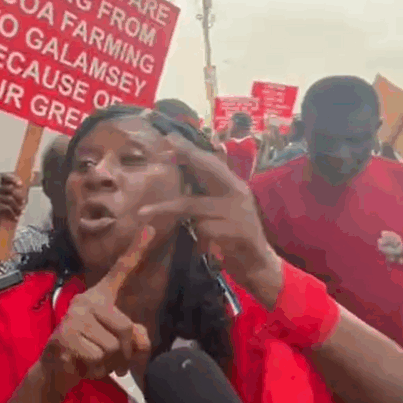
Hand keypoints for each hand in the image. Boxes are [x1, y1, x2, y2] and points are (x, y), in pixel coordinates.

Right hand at [0, 174, 25, 226]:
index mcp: (1, 185)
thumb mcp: (16, 199)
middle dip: (19, 195)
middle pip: (10, 188)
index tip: (21, 184)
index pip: (4, 176)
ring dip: (17, 206)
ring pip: (9, 198)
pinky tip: (16, 218)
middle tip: (24, 202)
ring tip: (22, 211)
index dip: (13, 178)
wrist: (1, 223)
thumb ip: (21, 190)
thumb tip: (32, 177)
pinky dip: (13, 213)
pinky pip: (5, 207)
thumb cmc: (10, 209)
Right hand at [40, 226, 158, 390]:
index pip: (120, 271)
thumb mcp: (117, 346)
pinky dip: (94, 370)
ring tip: (92, 361)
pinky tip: (81, 365)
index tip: (151, 227)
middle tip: (113, 363)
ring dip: (108, 364)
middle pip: (126, 328)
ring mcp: (74, 317)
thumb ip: (134, 338)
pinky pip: (96, 358)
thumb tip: (138, 338)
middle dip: (124, 354)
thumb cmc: (89, 353)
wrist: (55, 370)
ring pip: (112, 347)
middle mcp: (86, 301)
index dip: (136, 250)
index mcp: (101, 297)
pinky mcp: (65, 335)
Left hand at [140, 133, 282, 305]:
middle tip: (166, 143)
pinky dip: (197, 236)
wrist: (259, 264)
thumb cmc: (235, 236)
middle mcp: (238, 193)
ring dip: (167, 208)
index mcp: (234, 186)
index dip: (190, 150)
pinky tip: (205, 244)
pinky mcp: (238, 232)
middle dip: (187, 156)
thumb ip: (207, 194)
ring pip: (195, 204)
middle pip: (208, 170)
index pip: (211, 163)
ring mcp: (239, 212)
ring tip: (143, 211)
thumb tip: (180, 173)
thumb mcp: (223, 210)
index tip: (170, 138)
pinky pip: (203, 229)